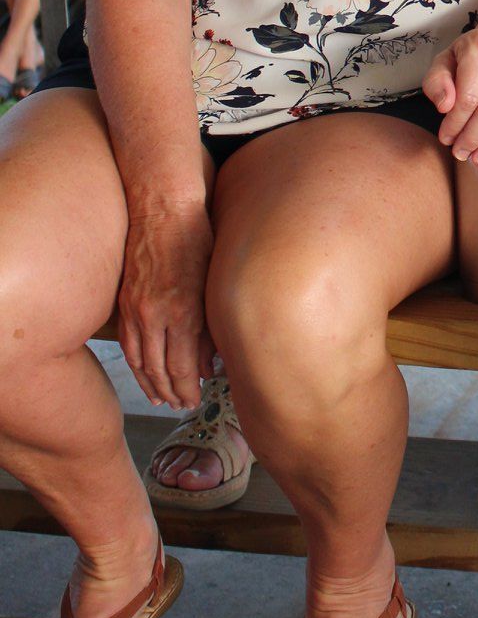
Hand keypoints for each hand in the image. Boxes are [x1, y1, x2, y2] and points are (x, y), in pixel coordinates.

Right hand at [117, 206, 214, 409]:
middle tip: (181, 406)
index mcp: (183, 312)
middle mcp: (156, 315)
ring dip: (150, 384)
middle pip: (159, 370)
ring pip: (139, 361)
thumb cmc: (197, 240)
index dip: (188, 390)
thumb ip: (210, 328)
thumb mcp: (213, 284)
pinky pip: (127, 343)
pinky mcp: (125, 302)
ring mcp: (136, 309)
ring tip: (162, 399)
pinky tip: (143, 373)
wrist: (163, 211)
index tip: (195, 400)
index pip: (182, 369)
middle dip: (171, 393)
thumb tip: (208, 365)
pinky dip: (134, 364)